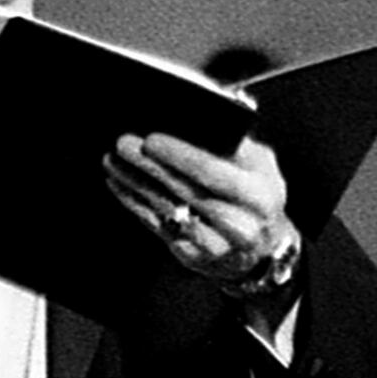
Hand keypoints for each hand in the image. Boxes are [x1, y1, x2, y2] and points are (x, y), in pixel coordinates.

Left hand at [104, 129, 295, 295]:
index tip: (152, 139)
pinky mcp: (193, 257)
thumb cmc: (256, 197)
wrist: (263, 249)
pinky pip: (158, 228)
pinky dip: (136, 204)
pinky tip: (120, 185)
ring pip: (168, 210)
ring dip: (136, 184)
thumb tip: (197, 120)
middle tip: (124, 145)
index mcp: (259, 195)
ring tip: (113, 161)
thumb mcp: (261, 166)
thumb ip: (236, 145)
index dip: (180, 156)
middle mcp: (240, 224)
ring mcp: (216, 246)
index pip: (214, 173)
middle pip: (186, 192)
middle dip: (151, 166)